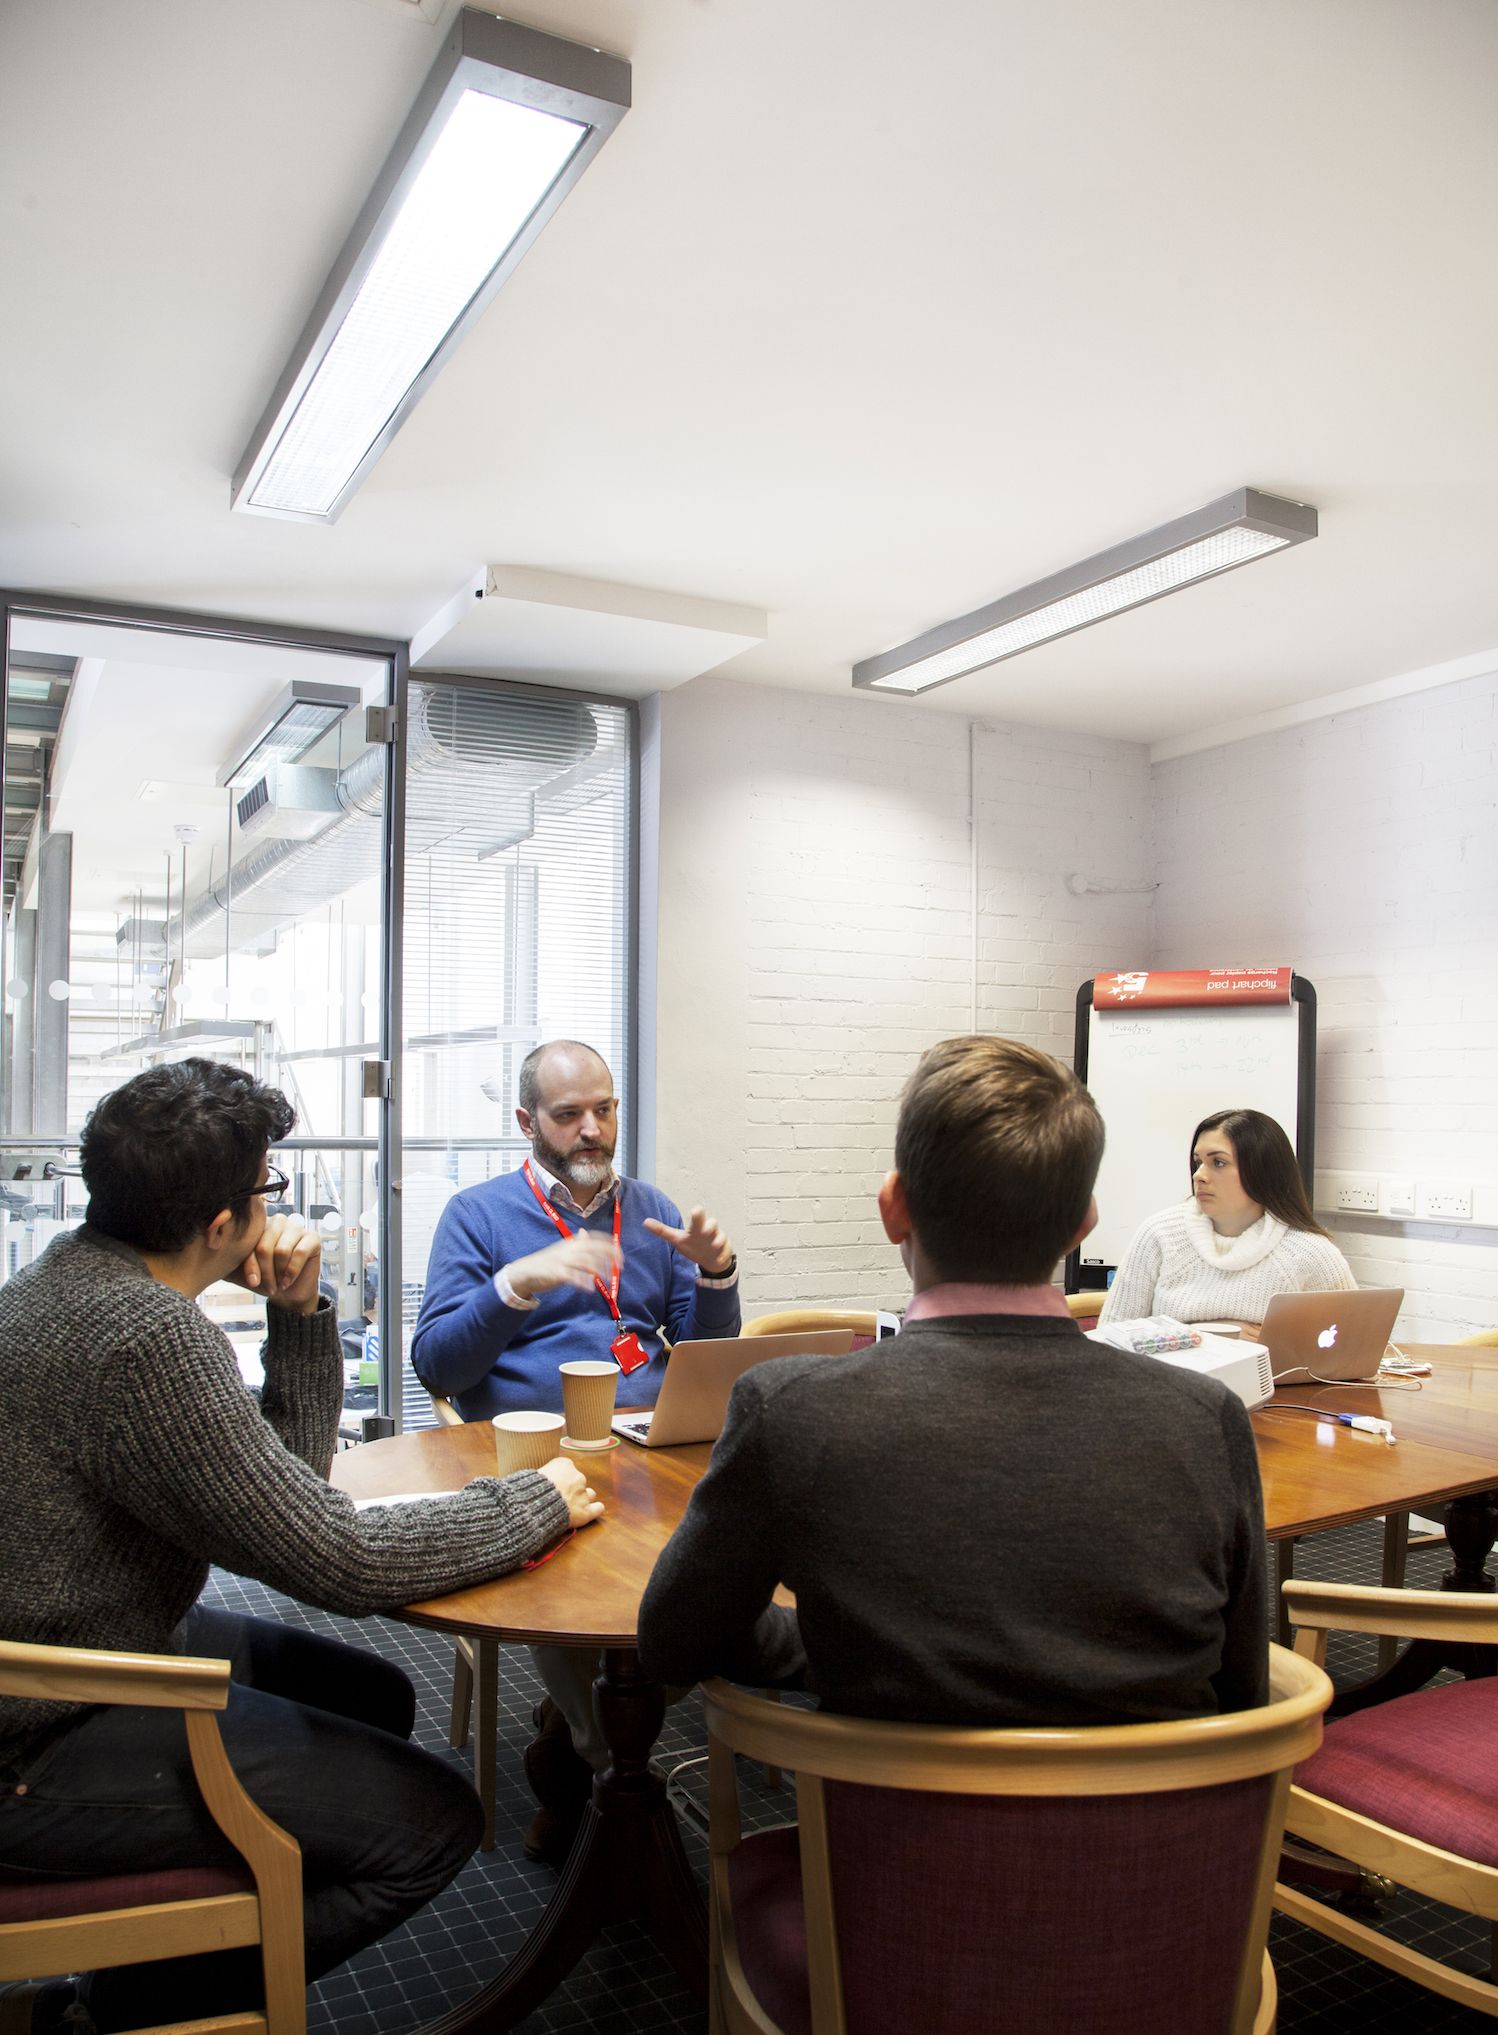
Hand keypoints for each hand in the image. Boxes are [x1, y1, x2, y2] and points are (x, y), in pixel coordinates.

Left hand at [230, 1211, 321, 1314]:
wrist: (287, 1294)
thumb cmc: (263, 1278)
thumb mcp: (239, 1269)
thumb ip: (224, 1255)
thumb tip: (208, 1242)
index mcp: (259, 1225)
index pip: (250, 1243)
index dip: (250, 1265)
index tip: (252, 1282)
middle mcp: (278, 1221)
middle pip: (265, 1247)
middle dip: (265, 1272)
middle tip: (266, 1287)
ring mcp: (296, 1227)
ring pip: (281, 1251)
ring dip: (279, 1274)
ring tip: (278, 1284)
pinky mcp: (313, 1237)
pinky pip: (299, 1253)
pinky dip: (292, 1272)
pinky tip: (288, 1281)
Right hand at [505, 1234, 621, 1303]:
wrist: (526, 1271)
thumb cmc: (547, 1261)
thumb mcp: (562, 1249)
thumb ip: (576, 1243)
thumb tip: (584, 1232)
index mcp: (572, 1243)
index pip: (595, 1238)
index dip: (610, 1245)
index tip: (620, 1254)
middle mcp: (569, 1249)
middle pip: (594, 1249)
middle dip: (610, 1256)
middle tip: (620, 1266)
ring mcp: (563, 1261)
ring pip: (586, 1262)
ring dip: (599, 1270)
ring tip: (606, 1278)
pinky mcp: (556, 1273)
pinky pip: (573, 1277)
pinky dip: (583, 1282)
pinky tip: (590, 1288)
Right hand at [537, 1456, 604, 1528]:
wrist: (533, 1505)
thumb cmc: (528, 1490)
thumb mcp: (533, 1474)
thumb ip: (544, 1475)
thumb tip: (540, 1482)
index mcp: (565, 1465)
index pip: (567, 1468)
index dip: (560, 1478)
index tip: (553, 1485)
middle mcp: (577, 1476)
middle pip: (578, 1481)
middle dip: (571, 1489)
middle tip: (559, 1498)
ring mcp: (583, 1494)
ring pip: (590, 1494)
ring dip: (583, 1498)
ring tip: (572, 1506)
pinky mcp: (585, 1511)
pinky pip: (598, 1508)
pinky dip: (595, 1509)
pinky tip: (591, 1511)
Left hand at [643, 1206, 732, 1275]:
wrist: (709, 1258)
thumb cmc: (693, 1244)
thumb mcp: (677, 1239)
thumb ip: (662, 1231)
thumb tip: (644, 1222)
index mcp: (696, 1226)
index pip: (698, 1215)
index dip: (697, 1213)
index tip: (695, 1211)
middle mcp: (708, 1230)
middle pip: (711, 1222)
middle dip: (710, 1224)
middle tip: (705, 1229)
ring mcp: (718, 1239)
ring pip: (721, 1236)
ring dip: (718, 1240)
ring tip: (714, 1245)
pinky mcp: (724, 1250)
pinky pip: (725, 1252)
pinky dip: (722, 1256)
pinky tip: (718, 1260)